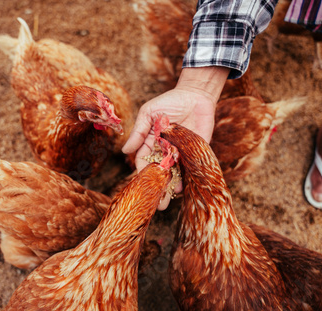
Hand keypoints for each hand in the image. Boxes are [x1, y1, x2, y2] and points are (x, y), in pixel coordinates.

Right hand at [122, 66, 229, 209]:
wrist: (196, 94)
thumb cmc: (170, 101)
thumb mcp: (149, 113)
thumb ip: (139, 132)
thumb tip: (125, 150)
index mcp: (151, 143)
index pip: (143, 162)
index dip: (141, 174)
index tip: (139, 187)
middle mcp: (165, 151)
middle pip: (158, 173)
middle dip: (156, 188)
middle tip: (154, 204)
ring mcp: (180, 153)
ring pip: (173, 174)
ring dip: (169, 189)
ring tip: (165, 203)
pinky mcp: (195, 152)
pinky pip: (189, 168)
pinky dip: (185, 179)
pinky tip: (179, 190)